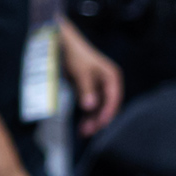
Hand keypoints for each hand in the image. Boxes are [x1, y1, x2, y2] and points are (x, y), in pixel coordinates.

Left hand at [60, 21, 122, 136]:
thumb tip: (90, 106)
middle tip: (87, 132)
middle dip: (99, 119)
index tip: (98, 124)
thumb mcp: (80, 71)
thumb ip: (86, 88)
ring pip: (99, 108)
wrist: (62, 43)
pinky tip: (81, 125)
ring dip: (92, 120)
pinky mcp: (88, 89)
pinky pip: (90, 105)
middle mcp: (108, 82)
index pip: (114, 99)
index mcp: (111, 77)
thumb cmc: (73, 55)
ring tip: (83, 132)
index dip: (107, 113)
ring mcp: (98, 86)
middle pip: (107, 106)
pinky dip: (87, 115)